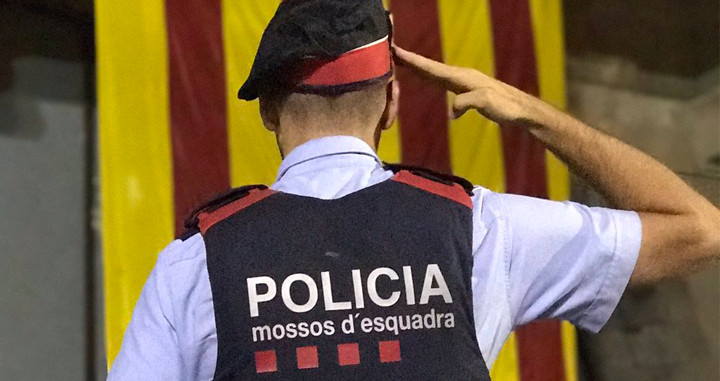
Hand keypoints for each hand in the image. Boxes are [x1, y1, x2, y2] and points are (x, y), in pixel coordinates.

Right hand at [393, 45, 540, 124]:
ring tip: (400, 62)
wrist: (521, 110)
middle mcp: (460, 76)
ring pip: (434, 73)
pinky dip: (428, 77)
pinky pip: (440, 82)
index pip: (432, 68)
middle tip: (390, 51)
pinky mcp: (465, 91)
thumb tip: (451, 109)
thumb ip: (466, 102)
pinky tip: (423, 79)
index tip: (396, 51)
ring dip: (417, 68)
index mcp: (462, 76)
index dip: (413, 61)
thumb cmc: (506, 106)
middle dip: (410, 60)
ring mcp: (463, 82)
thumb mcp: (486, 102)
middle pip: (430, 67)